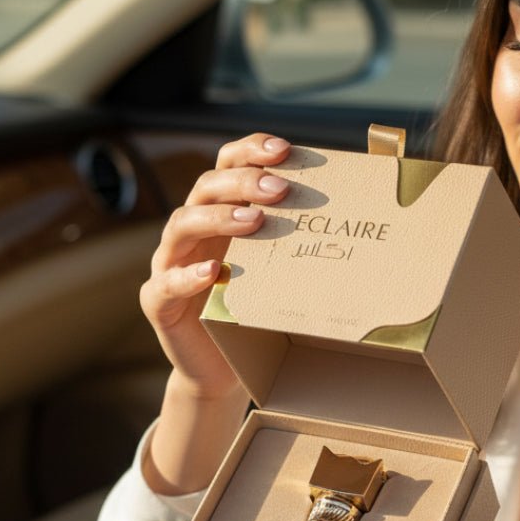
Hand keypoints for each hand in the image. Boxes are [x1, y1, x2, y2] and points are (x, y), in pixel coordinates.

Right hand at [141, 132, 291, 398]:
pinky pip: (165, 283)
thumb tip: (362, 216)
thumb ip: (300, 243)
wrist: (223, 370)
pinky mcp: (158, 303)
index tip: (285, 150)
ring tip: (256, 221)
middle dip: (244, 183)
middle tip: (282, 190)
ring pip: (181, 225)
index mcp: (219, 215)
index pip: (227, 166)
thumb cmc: (256, 316)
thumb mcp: (280, 273)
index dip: (251, 151)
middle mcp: (191, 233)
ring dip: (219, 218)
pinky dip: (187, 275)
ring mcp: (168, 264)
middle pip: (206, 188)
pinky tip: (214, 272)